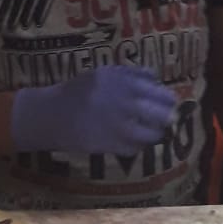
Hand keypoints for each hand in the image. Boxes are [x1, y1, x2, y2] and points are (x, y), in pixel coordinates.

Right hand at [11, 66, 175, 154]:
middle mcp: (121, 103)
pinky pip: (134, 149)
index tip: (171, 103)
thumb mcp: (102, 74)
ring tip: (154, 133)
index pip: (157, 91)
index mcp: (120, 82)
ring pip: (150, 134)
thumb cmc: (78, 92)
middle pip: (160, 113)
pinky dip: (138, 147)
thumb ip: (129, 73)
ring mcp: (116, 126)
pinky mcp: (109, 145)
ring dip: (155, 135)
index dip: (168, 99)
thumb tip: (156, 78)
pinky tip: (135, 142)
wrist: (51, 114)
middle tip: (168, 120)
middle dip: (167, 118)